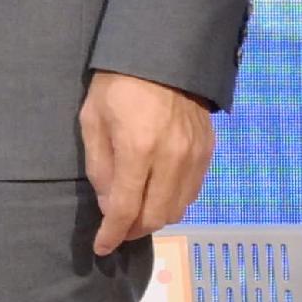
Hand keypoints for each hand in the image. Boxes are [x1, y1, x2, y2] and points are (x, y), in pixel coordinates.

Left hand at [81, 70, 214, 257]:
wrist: (162, 54)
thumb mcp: (93, 121)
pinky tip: (157, 195)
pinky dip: (174, 202)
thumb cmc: (116, 85)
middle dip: (133, 230)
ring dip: (155, 218)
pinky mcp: (208, 150)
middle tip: (117, 230)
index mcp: (138, 150)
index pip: (125, 208)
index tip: (101, 248)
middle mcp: (172, 158)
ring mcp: (195, 156)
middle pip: (156, 216)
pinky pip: (193, 191)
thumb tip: (109, 206)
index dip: (112, 234)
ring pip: (178, 208)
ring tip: (135, 214)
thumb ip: (100, 167)